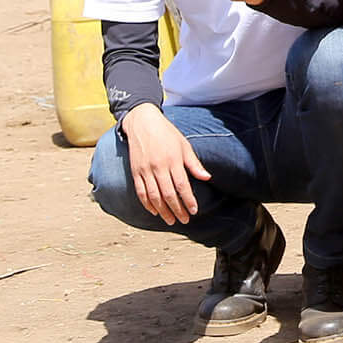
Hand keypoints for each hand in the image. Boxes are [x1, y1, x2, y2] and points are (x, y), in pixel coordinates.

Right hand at [122, 104, 210, 222]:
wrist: (142, 122)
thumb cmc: (167, 133)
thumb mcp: (184, 145)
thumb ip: (194, 164)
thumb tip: (207, 178)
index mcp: (173, 160)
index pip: (182, 186)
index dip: (188, 200)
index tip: (194, 211)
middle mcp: (158, 166)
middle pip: (168, 194)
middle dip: (177, 210)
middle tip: (184, 220)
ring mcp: (145, 170)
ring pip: (154, 196)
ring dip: (163, 211)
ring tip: (170, 221)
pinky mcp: (135, 171)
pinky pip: (141, 192)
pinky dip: (147, 204)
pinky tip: (155, 211)